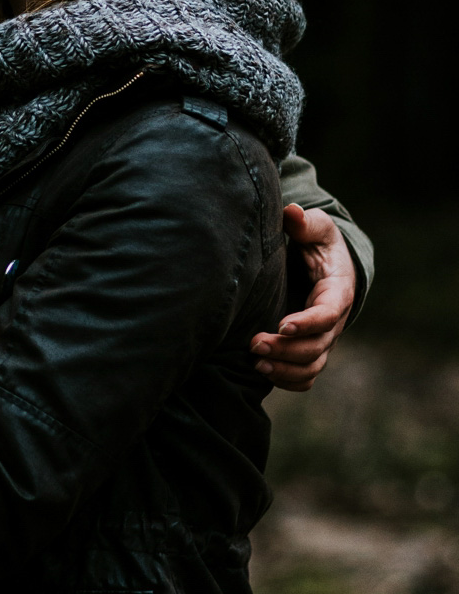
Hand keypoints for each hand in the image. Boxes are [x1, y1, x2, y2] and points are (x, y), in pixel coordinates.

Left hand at [250, 204, 355, 392]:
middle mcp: (333, 321)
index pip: (328, 314)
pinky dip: (288, 380)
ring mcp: (323, 338)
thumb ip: (305, 223)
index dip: (308, 323)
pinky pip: (305, 375)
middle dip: (287, 350)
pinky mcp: (310, 348)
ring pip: (311, 366)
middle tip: (254, 344)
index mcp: (338, 291)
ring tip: (255, 363)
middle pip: (317, 346)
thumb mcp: (316, 227)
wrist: (323, 264)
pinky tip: (263, 373)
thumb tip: (291, 213)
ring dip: (285, 369)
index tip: (282, 325)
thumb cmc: (318, 243)